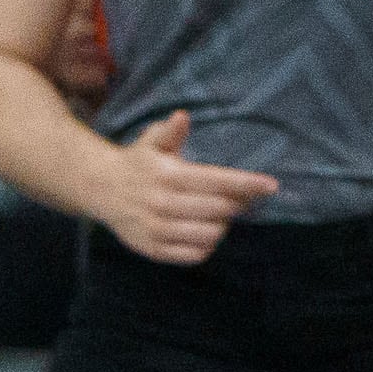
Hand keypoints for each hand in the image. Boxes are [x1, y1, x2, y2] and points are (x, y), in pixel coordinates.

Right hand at [103, 108, 279, 262]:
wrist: (101, 190)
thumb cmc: (138, 163)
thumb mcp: (151, 142)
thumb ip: (170, 132)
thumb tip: (182, 116)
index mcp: (168, 175)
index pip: (217, 181)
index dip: (247, 184)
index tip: (272, 185)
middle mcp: (163, 204)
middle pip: (220, 210)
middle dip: (237, 204)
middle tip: (239, 198)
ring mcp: (157, 229)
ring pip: (211, 235)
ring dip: (222, 225)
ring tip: (217, 214)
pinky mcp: (153, 249)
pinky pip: (195, 255)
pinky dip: (207, 245)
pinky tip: (203, 230)